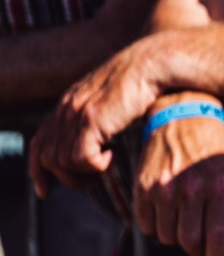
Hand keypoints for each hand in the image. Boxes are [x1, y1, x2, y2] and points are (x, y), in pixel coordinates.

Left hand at [29, 36, 167, 194]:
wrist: (153, 65)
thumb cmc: (143, 85)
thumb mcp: (111, 104)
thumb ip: (98, 122)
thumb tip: (99, 147)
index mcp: (67, 105)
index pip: (39, 144)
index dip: (38, 171)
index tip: (46, 191)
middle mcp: (65, 108)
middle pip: (47, 158)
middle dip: (67, 177)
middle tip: (93, 180)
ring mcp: (76, 113)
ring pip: (62, 161)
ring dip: (84, 172)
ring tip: (107, 165)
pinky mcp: (91, 119)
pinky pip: (80, 157)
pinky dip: (96, 165)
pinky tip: (114, 155)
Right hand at [134, 112, 223, 255]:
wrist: (184, 118)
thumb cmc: (216, 155)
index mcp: (220, 190)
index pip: (217, 240)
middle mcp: (191, 189)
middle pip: (190, 244)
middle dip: (198, 249)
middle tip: (202, 238)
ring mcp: (164, 187)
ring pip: (167, 237)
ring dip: (177, 237)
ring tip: (185, 219)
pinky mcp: (142, 185)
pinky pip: (146, 225)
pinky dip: (156, 227)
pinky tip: (167, 213)